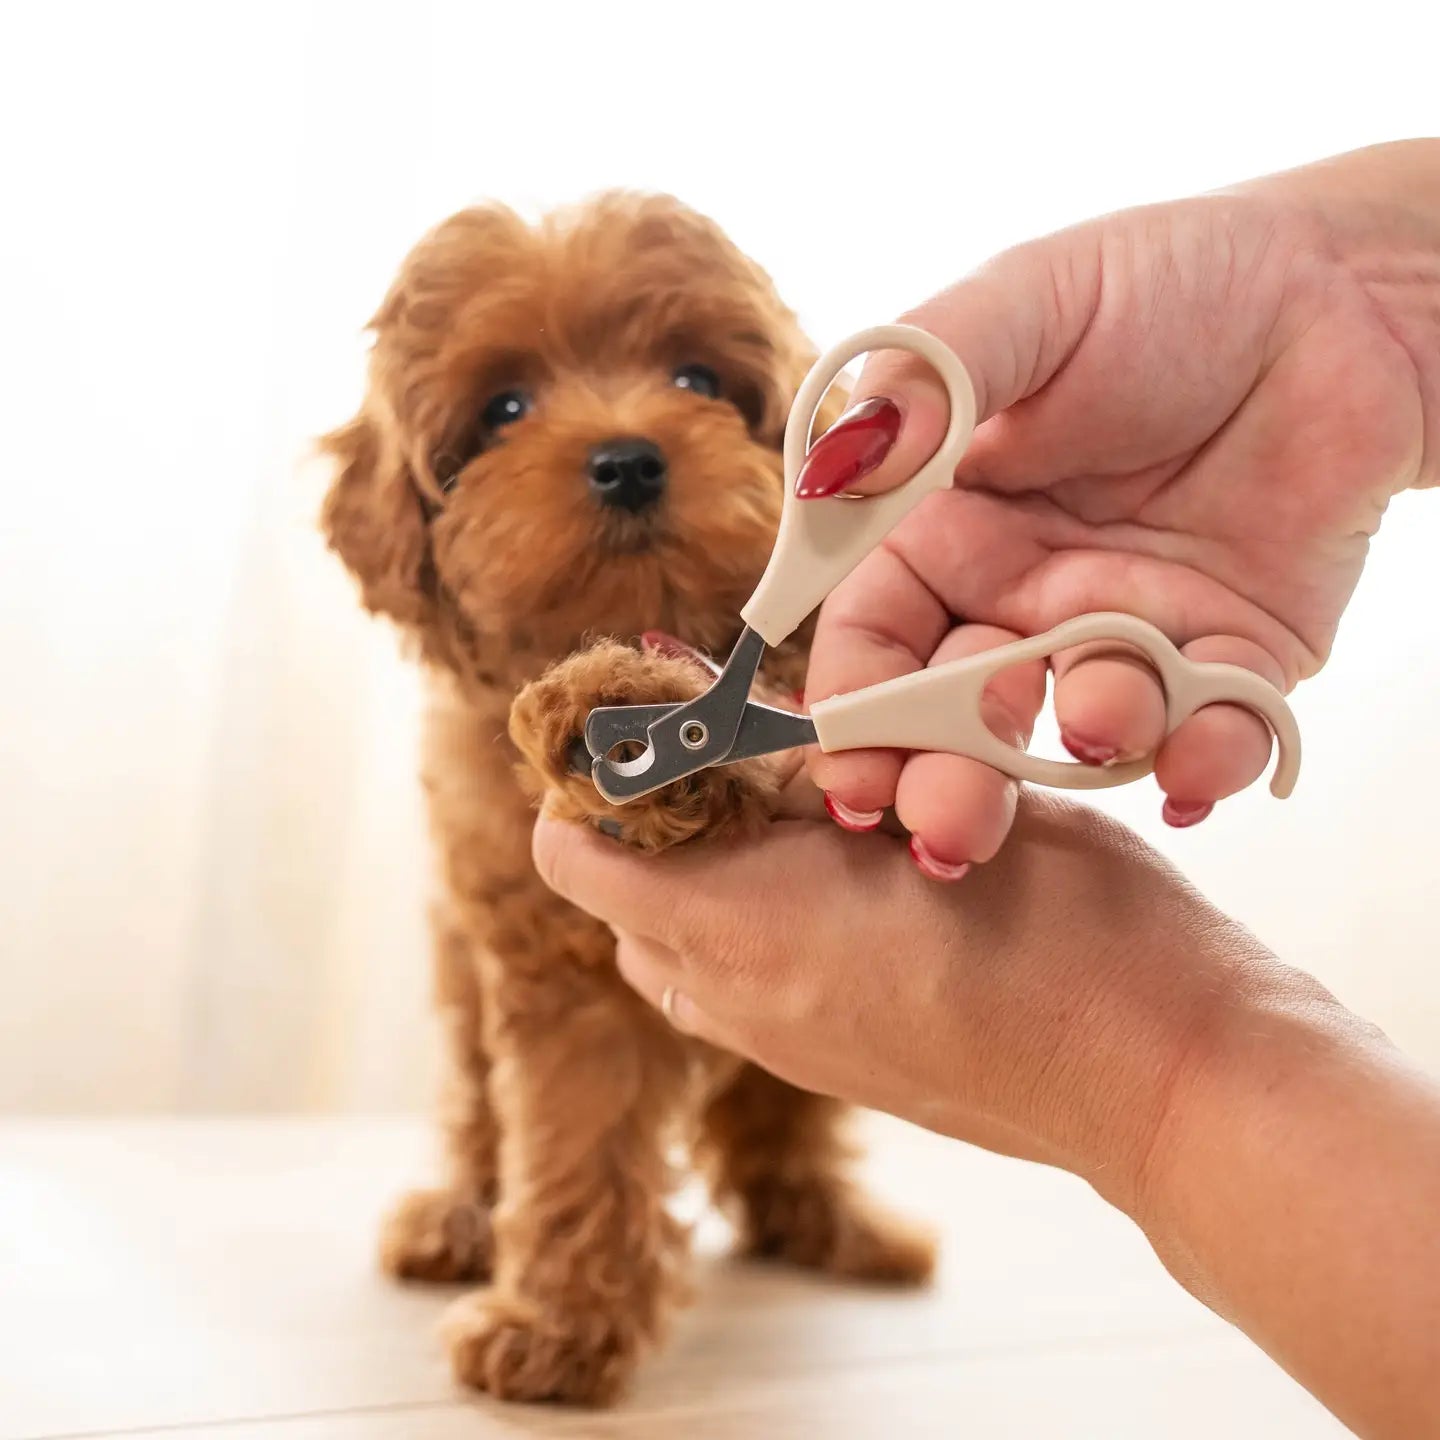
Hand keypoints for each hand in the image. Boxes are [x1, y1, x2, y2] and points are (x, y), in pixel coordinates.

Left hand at [531, 786, 1309, 1209]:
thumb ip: (820, 773)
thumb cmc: (1068, 921)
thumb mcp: (940, 803)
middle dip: (643, 838)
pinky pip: (737, 1004)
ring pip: (677, 964)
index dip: (588, 790)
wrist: (1156, 1076)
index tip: (631, 735)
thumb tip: (734, 730)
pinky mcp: (833, 1077)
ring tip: (771, 833)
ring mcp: (784, 1052)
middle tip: (713, 769)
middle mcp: (739, 999)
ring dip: (690, 895)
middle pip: (623, 912)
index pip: (583, 859)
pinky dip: (742, 943)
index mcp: (742, 922)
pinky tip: (830, 899)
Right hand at [802, 141, 1438, 874]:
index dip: (853, 702)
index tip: (845, 755)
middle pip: (960, 716)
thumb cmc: (1171, 279)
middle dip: (945, 780)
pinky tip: (1199, 760)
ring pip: (1080, 735)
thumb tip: (829, 468)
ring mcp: (1126, 633)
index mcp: (951, 526)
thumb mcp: (1030, 302)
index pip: (874, 634)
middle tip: (944, 827)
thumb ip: (925, 382)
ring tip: (1107, 718)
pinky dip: (1204, 757)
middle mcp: (1024, 596)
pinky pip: (1210, 730)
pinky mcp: (1232, 655)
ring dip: (1085, 750)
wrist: (1347, 293)